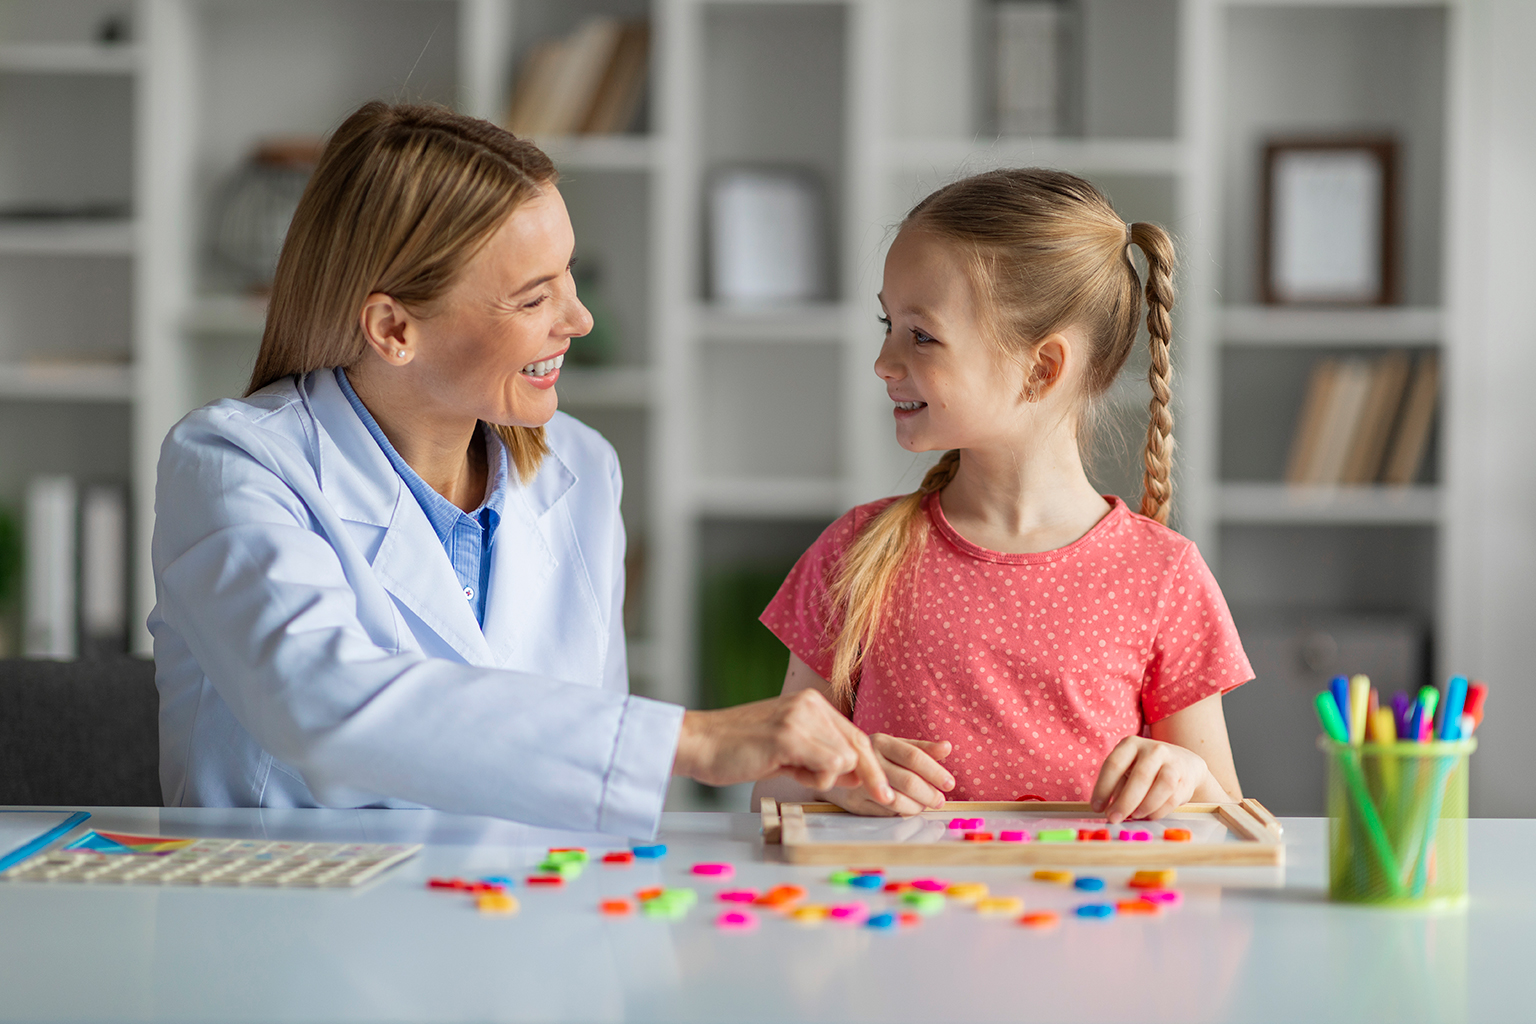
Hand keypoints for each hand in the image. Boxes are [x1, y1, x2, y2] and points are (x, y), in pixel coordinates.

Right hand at [673, 689, 893, 804]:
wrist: (698, 743)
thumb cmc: (738, 750)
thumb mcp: (787, 750)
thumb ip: (820, 757)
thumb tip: (856, 775)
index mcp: (810, 703)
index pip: (855, 736)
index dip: (873, 766)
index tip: (885, 792)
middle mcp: (810, 703)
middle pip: (860, 746)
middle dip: (872, 777)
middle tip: (884, 800)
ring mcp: (800, 716)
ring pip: (845, 759)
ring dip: (825, 779)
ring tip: (792, 773)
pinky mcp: (788, 735)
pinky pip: (829, 766)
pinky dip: (815, 779)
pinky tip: (787, 772)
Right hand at [820, 735, 954, 816]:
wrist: (835, 772)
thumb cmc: (874, 758)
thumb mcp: (895, 747)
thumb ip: (922, 748)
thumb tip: (947, 747)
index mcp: (881, 741)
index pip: (913, 756)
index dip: (934, 772)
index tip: (949, 783)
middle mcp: (868, 760)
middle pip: (908, 781)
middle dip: (929, 794)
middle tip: (939, 800)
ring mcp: (859, 783)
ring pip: (899, 800)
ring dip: (918, 806)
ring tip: (924, 804)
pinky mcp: (855, 803)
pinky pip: (887, 813)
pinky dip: (902, 812)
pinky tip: (906, 807)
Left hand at [1089, 736, 1218, 822]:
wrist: (1184, 763)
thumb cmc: (1147, 769)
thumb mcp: (1128, 770)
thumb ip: (1118, 787)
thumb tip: (1108, 810)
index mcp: (1131, 744)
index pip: (1114, 764)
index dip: (1103, 787)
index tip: (1097, 807)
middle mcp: (1153, 749)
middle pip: (1139, 776)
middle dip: (1125, 802)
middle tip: (1114, 818)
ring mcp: (1173, 763)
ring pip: (1162, 786)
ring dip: (1145, 806)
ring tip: (1134, 816)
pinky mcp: (1186, 779)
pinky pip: (1173, 798)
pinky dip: (1159, 811)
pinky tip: (1149, 815)